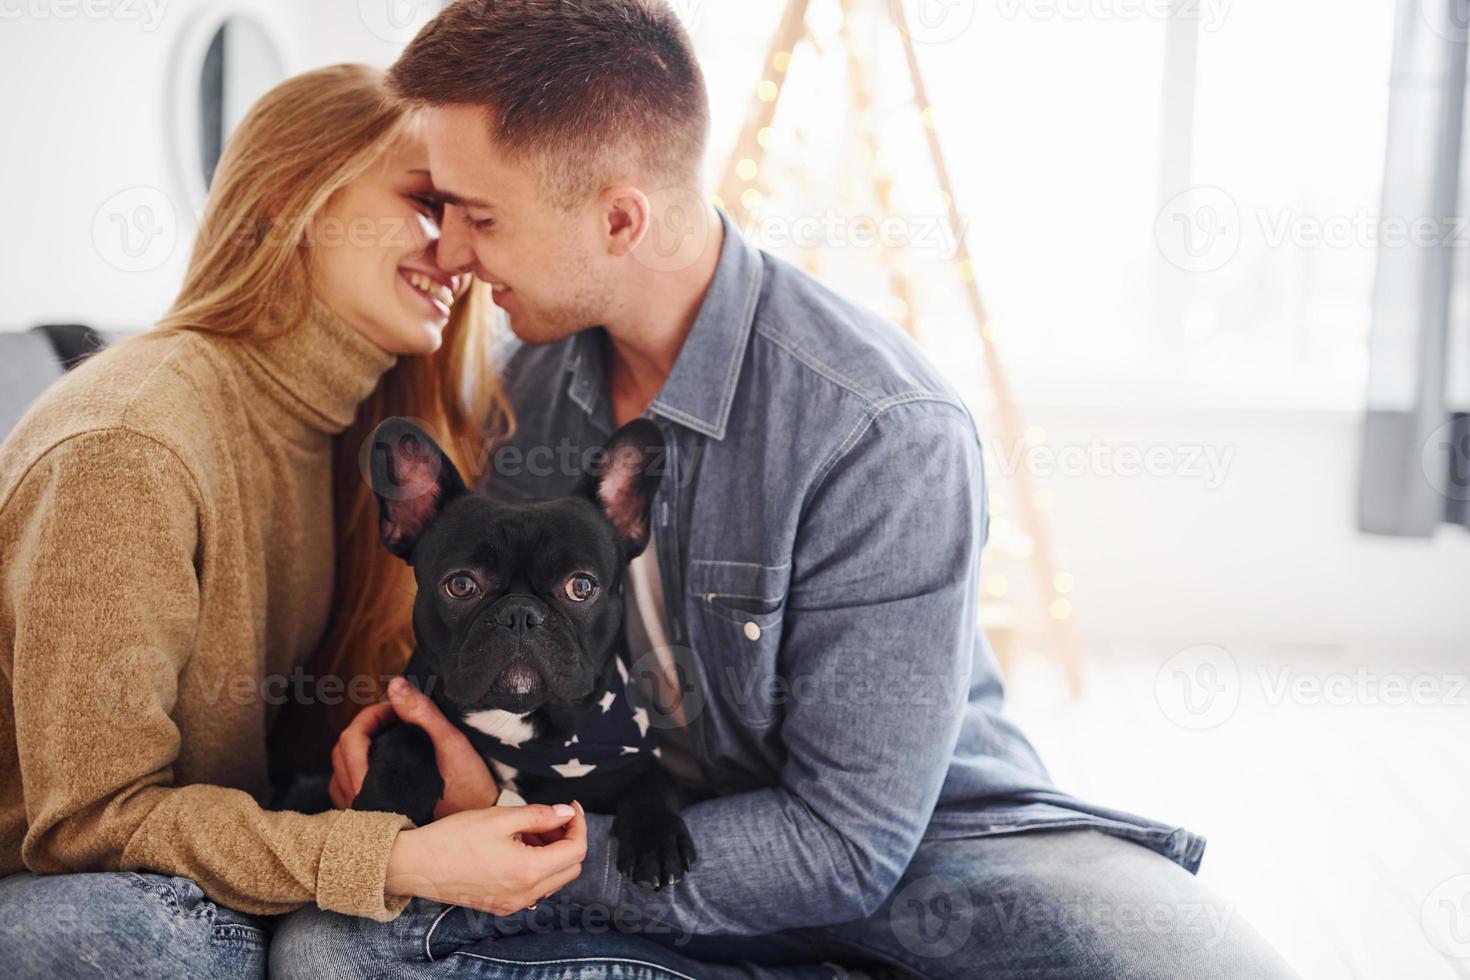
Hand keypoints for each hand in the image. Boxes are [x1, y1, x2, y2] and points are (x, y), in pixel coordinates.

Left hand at [331, 676, 498, 818]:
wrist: (480, 827)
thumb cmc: (470, 790)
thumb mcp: (452, 746)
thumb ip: (423, 714)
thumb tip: (395, 684)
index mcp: (378, 789)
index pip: (351, 741)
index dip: (372, 715)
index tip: (396, 706)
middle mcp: (365, 807)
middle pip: (341, 754)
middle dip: (364, 726)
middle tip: (392, 714)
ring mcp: (366, 817)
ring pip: (340, 773)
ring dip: (356, 747)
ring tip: (384, 734)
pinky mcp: (373, 823)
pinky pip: (347, 791)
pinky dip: (356, 768)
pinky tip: (380, 760)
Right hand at [386, 801, 586, 914]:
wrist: (417, 865)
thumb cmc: (453, 839)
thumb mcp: (500, 818)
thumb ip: (539, 815)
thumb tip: (566, 812)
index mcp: (528, 872)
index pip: (576, 850)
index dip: (578, 824)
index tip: (570, 806)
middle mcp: (525, 894)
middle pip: (570, 867)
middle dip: (567, 838)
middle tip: (549, 817)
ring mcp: (514, 904)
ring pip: (554, 879)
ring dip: (552, 853)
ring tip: (530, 830)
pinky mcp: (502, 905)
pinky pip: (535, 888)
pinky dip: (537, 866)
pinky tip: (518, 847)